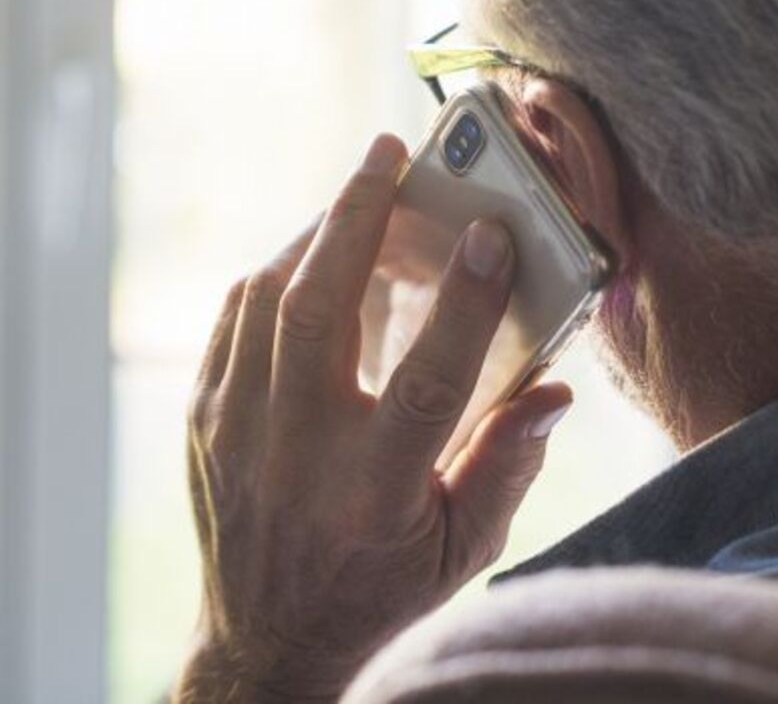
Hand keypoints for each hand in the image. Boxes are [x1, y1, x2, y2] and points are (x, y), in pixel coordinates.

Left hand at [175, 134, 573, 702]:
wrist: (266, 645)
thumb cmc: (382, 588)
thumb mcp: (463, 548)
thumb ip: (509, 465)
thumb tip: (554, 390)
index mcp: (375, 492)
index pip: (427, 381)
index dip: (465, 302)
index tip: (491, 234)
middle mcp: (297, 455)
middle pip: (319, 310)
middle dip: (357, 215)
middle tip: (389, 151)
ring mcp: (236, 433)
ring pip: (268, 300)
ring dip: (318, 231)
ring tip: (361, 187)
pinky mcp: (205, 419)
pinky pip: (235, 319)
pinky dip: (277, 272)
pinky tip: (315, 250)